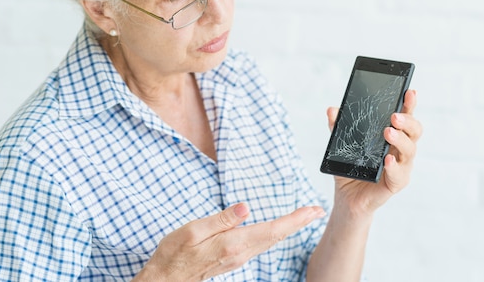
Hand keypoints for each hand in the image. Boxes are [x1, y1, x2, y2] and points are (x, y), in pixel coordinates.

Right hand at [133, 203, 324, 281]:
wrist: (167, 278)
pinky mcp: (234, 258)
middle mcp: (240, 253)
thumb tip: (245, 207)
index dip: (294, 220)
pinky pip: (261, 244)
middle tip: (316, 210)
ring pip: (270, 241)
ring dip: (289, 228)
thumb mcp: (193, 231)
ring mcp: (238, 257)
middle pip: (276, 236)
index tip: (312, 211)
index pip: (271, 229)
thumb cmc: (175, 254)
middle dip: (298, 222)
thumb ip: (221, 220)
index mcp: (232, 244)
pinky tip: (278, 228)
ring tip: (303, 216)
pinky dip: (275, 233)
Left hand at [327, 89, 421, 216]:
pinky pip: (400, 174)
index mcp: (393, 135)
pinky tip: (388, 159)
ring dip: (400, 139)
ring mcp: (401, 166)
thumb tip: (331, 110)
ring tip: (388, 132)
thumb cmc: (351, 166)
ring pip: (410, 150)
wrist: (348, 195)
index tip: (409, 91)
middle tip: (394, 116)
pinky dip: (394, 166)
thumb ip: (338, 126)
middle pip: (415, 131)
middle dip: (408, 120)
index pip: (405, 116)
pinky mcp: (396, 183)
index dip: (409, 104)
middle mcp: (401, 149)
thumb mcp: (341, 143)